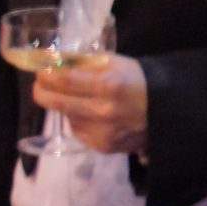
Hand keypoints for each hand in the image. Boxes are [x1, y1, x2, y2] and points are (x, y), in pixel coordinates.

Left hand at [32, 53, 147, 154]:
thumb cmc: (137, 80)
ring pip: (66, 116)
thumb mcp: (113, 62)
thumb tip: (51, 59)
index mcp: (106, 85)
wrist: (166, 110)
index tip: (40, 70)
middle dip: (42, 90)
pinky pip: (78, 129)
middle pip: (54, 102)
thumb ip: (82, 61)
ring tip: (78, 97)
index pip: (61, 80)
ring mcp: (102, 132)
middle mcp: (102, 111)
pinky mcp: (102, 146)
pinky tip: (91, 113)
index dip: (44, 74)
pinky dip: (78, 119)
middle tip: (41, 84)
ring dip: (64, 105)